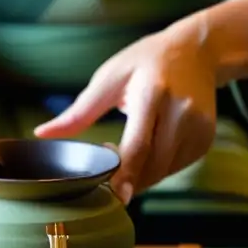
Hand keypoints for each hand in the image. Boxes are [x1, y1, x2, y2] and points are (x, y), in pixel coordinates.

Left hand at [34, 22, 217, 204]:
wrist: (196, 51)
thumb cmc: (145, 62)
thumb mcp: (109, 78)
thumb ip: (78, 112)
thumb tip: (41, 134)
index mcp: (153, 93)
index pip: (139, 144)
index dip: (126, 174)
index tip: (113, 196)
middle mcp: (182, 112)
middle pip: (152, 164)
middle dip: (127, 178)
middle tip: (107, 168)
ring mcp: (199, 128)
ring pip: (164, 171)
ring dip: (140, 175)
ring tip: (125, 152)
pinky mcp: (205, 139)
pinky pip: (175, 167)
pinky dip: (157, 168)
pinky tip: (148, 148)